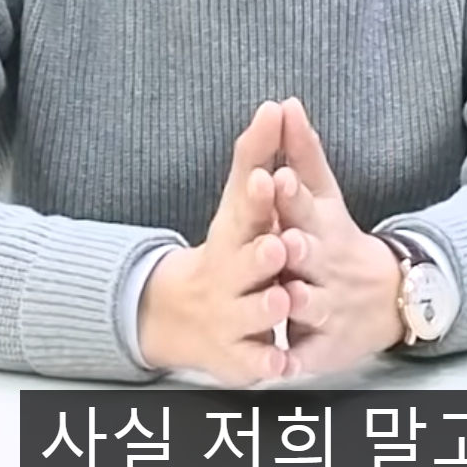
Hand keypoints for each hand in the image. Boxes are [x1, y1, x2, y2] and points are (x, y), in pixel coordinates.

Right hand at [139, 101, 309, 383]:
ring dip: (266, 306)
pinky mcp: (237, 356)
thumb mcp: (241, 203)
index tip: (265, 179)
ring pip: (251, 313)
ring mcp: (230, 316)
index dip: (255, 198)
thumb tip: (278, 104)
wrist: (182, 313)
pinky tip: (281, 360)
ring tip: (284, 297)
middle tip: (281, 244)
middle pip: (245, 264)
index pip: (243, 211)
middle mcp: (228, 274)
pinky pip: (253, 362)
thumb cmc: (228, 248)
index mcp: (233, 234)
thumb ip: (260, 155)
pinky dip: (264, 362)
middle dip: (262, 255)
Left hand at [266, 97, 405, 375]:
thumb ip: (303, 152)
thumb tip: (285, 102)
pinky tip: (280, 367)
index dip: (290, 194)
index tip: (276, 176)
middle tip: (282, 238)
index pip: (304, 205)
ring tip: (286, 297)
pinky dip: (295, 362)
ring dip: (299, 301)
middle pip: (308, 255)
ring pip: (310, 304)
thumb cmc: (340, 239)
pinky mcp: (324, 345)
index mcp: (321, 226)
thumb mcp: (326, 195)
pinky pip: (308, 354)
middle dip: (297, 247)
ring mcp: (328, 306)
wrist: (391, 297)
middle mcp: (325, 265)